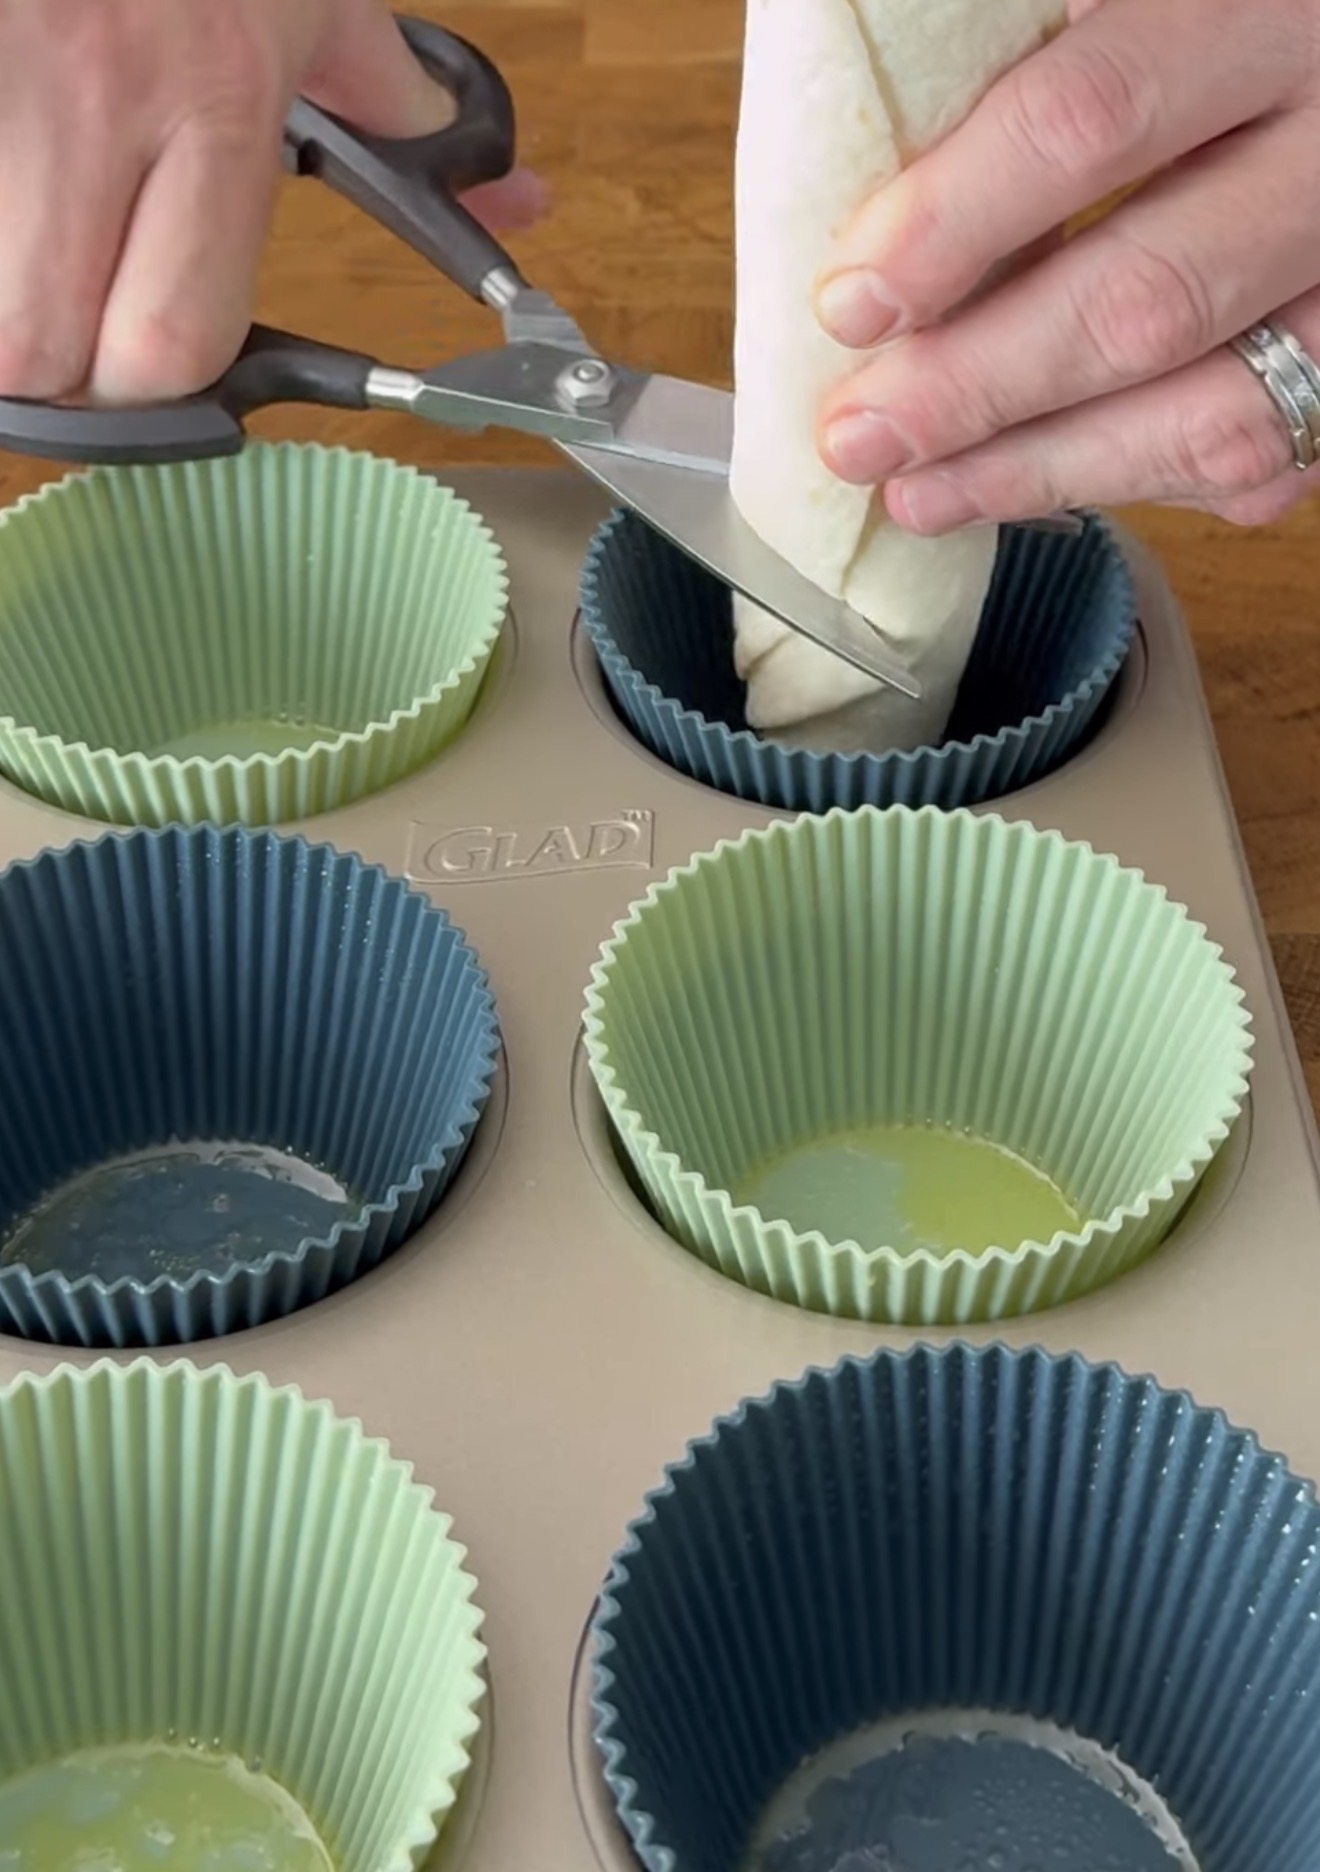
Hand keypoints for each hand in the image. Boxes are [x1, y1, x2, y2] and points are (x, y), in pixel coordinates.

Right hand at [0, 0, 545, 405]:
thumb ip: (396, 110)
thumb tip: (512, 205)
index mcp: (213, 99)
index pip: (172, 339)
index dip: (160, 386)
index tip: (162, 367)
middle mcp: (94, 95)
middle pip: (44, 353)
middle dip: (67, 375)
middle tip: (86, 337)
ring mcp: (0, 80)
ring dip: (6, 320)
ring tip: (40, 270)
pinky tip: (13, 222)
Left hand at [812, 0, 1319, 530]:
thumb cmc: (1214, 28)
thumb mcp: (1136, 0)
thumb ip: (1035, 54)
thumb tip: (883, 162)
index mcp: (1263, 8)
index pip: (1086, 122)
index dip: (953, 223)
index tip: (851, 300)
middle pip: (1147, 300)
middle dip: (977, 387)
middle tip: (859, 437)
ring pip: (1218, 414)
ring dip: (1043, 469)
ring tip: (918, 493)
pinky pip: (1265, 458)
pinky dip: (1136, 482)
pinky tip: (1032, 482)